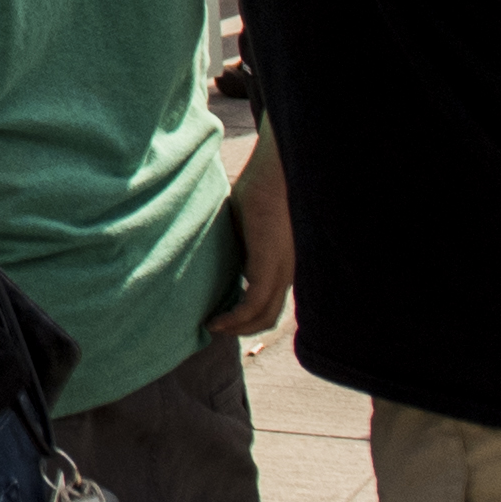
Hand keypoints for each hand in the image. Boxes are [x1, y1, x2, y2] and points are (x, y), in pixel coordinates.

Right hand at [208, 133, 295, 338]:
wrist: (275, 174)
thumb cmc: (258, 189)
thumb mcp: (244, 224)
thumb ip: (237, 243)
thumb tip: (215, 247)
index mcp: (282, 263)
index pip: (270, 300)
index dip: (247, 314)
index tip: (222, 315)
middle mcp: (287, 272)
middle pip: (269, 316)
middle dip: (242, 327)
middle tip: (216, 327)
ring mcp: (281, 271)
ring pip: (265, 316)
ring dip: (238, 327)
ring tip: (213, 326)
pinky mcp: (270, 266)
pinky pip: (254, 303)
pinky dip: (236, 318)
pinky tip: (218, 321)